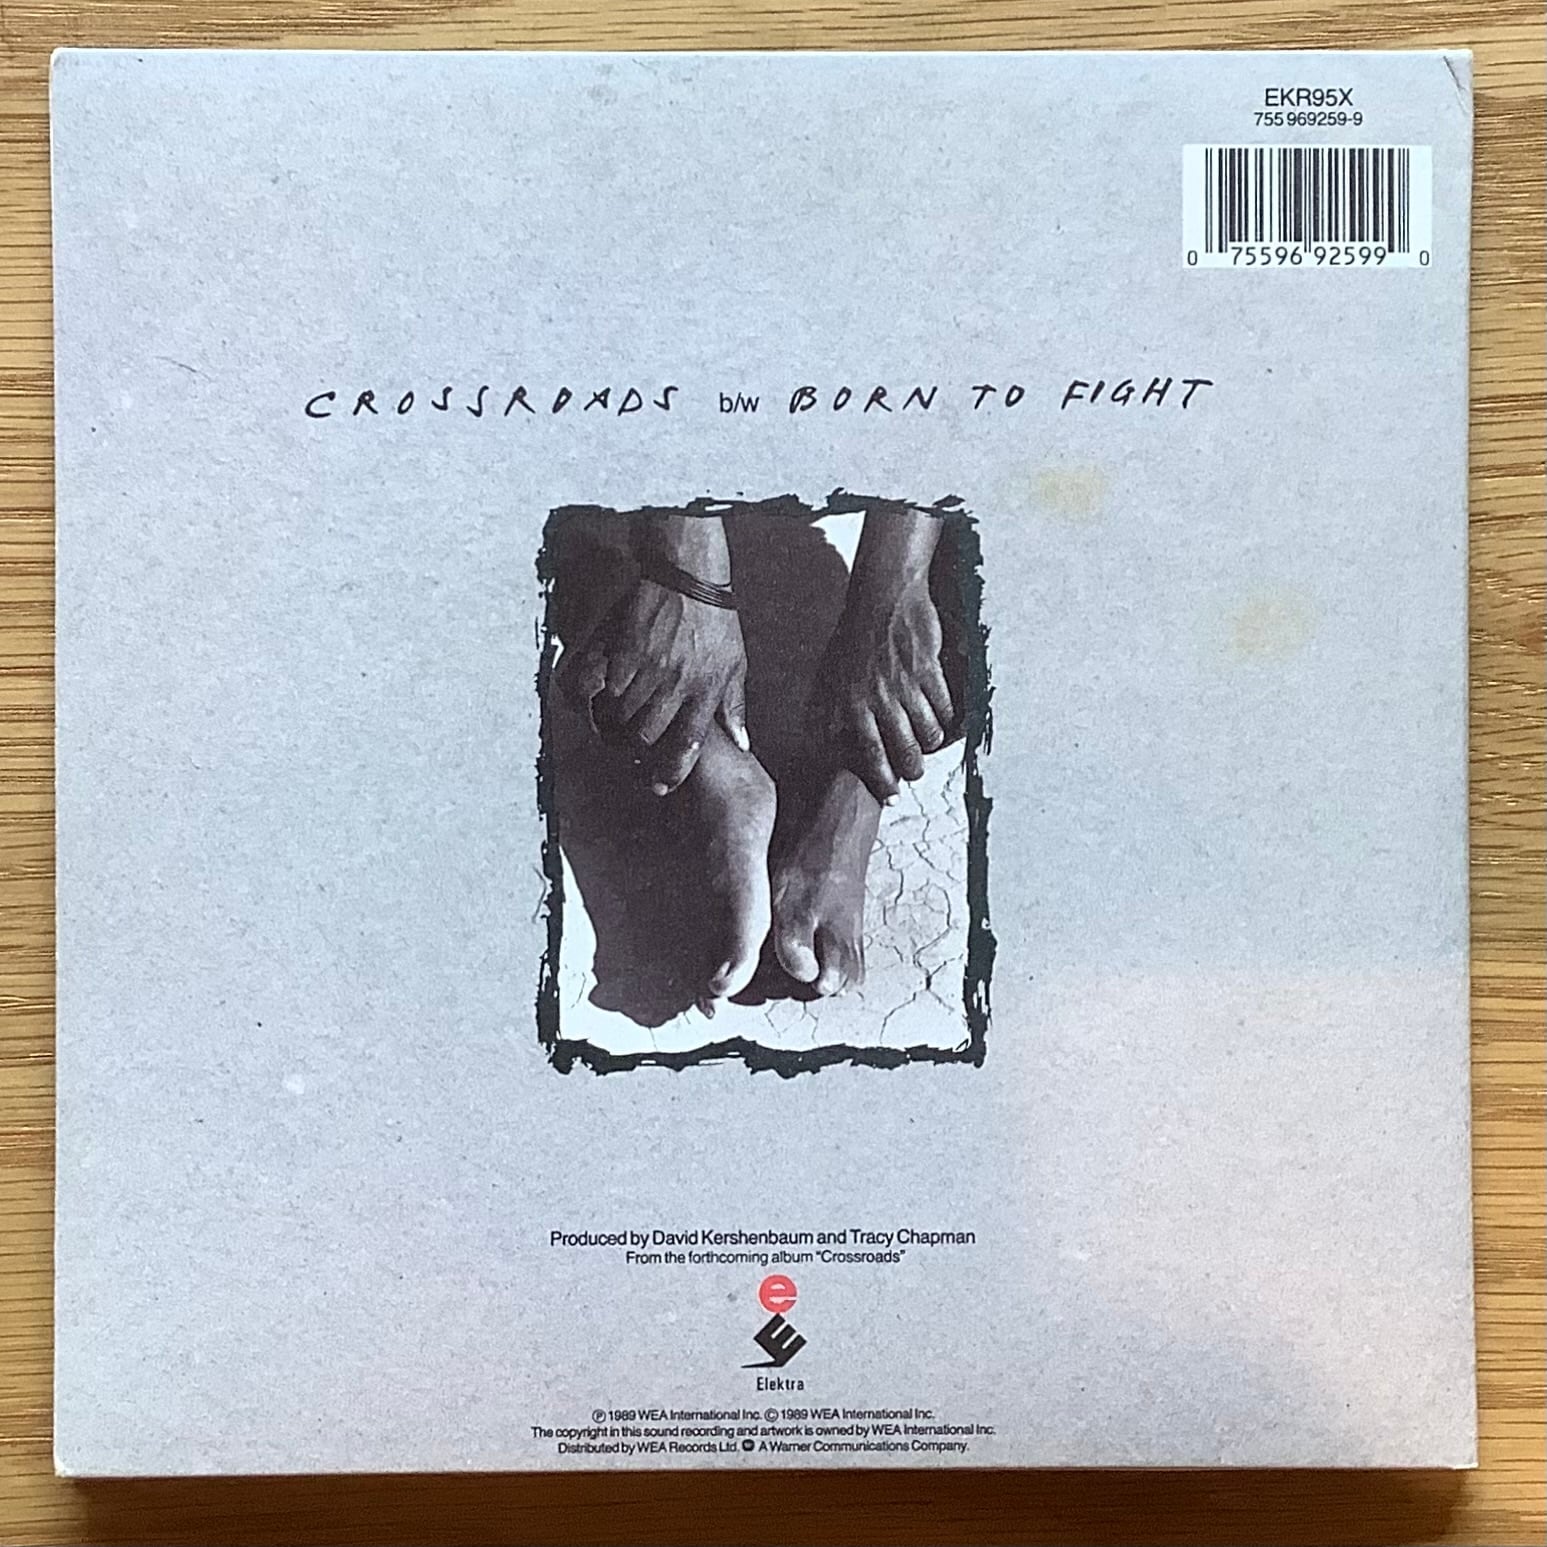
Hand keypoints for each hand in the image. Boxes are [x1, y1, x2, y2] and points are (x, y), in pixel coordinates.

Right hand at [556, 579, 748, 793]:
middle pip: (645, 736)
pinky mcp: (622, 648)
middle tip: (629, 747)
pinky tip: (599, 698)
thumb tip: (741, 743)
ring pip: (619, 715)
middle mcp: (675, 682)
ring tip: (612, 724)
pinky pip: (601, 687)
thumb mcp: (735, 664)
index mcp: (705, 690)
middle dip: (635, 749)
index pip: (687, 746)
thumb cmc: (715, 621)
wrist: (688, 575)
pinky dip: (596, 698)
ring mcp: (647, 666)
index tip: (659, 785)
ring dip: (613, 725)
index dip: (670, 772)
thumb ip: (734, 706)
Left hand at [810, 574, 953, 802]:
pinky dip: (949, 718)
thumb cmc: (853, 637)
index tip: (891, 795)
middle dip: (913, 769)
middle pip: (905, 752)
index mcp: (850, 702)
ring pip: (929, 734)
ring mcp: (904, 685)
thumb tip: (821, 745)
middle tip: (915, 772)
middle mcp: (876, 698)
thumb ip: (828, 711)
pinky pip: (946, 709)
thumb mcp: (829, 674)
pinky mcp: (929, 671)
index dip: (883, 780)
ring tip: (930, 742)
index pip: (869, 755)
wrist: (882, 596)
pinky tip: (945, 718)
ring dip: (932, 743)